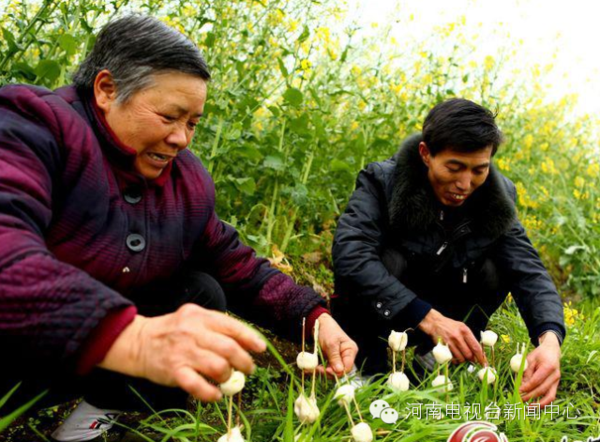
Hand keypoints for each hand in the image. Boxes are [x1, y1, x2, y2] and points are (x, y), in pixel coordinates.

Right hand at [99, 304, 265, 401]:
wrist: (139, 342)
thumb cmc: (173, 331)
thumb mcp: (194, 319)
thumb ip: (217, 328)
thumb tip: (247, 343)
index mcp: (200, 316)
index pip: (232, 326)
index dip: (250, 339)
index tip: (261, 348)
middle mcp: (193, 332)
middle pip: (229, 348)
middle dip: (244, 362)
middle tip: (248, 369)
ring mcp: (183, 352)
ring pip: (218, 367)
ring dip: (228, 376)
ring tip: (227, 378)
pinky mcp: (174, 371)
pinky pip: (198, 386)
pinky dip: (211, 393)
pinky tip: (216, 394)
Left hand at [314, 313, 357, 376]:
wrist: (320, 324)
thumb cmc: (328, 330)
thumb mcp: (331, 343)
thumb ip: (335, 357)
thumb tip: (339, 371)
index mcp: (350, 351)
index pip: (347, 367)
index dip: (338, 372)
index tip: (326, 370)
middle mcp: (346, 356)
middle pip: (340, 371)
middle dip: (328, 372)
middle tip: (317, 369)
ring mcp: (338, 359)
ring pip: (332, 371)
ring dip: (322, 372)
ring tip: (312, 369)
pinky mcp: (330, 360)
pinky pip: (326, 368)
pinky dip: (319, 369)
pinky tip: (311, 368)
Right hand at [418, 309, 485, 364]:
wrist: (435, 323)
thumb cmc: (450, 326)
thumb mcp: (462, 327)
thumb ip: (470, 338)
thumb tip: (478, 352)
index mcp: (464, 331)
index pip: (476, 347)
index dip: (481, 357)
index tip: (484, 363)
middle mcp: (457, 337)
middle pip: (469, 354)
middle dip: (472, 359)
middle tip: (471, 359)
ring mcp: (449, 342)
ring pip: (460, 358)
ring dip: (463, 360)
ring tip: (462, 356)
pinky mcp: (443, 347)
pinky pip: (452, 359)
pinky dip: (455, 360)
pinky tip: (455, 356)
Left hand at [520, 332, 560, 406]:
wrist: (552, 351)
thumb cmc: (538, 354)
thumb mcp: (529, 359)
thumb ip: (525, 371)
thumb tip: (520, 385)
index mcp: (548, 366)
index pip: (537, 380)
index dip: (527, 386)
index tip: (519, 390)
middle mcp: (555, 375)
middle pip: (543, 389)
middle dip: (530, 396)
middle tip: (520, 399)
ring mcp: (557, 382)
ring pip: (550, 396)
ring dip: (539, 404)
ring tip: (528, 408)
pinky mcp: (556, 386)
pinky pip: (551, 396)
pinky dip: (543, 403)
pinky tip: (534, 405)